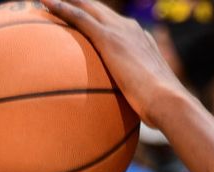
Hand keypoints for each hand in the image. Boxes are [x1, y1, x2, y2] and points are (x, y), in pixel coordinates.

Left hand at [40, 0, 183, 126]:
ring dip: (67, 1)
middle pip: (99, 10)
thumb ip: (136, 99)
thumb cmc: (161, 109)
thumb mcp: (147, 99)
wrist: (168, 101)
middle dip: (80, 4)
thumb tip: (128, 117)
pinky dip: (62, 7)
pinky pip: (80, 17)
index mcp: (141, 41)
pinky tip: (45, 3)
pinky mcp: (109, 39)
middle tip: (58, 2)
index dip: (98, 19)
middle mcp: (131, 30)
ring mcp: (120, 32)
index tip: (85, 20)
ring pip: (88, 7)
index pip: (115, 25)